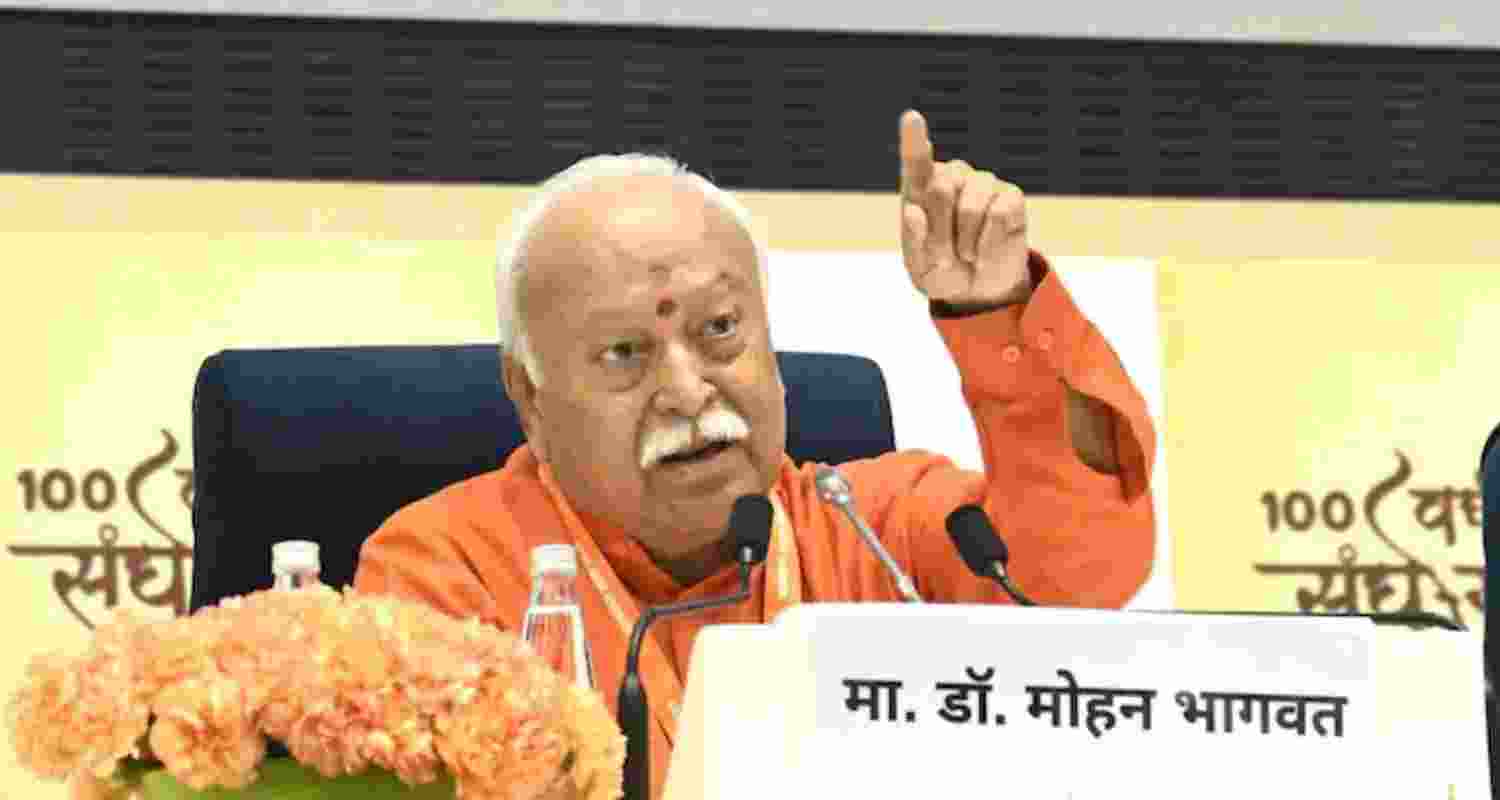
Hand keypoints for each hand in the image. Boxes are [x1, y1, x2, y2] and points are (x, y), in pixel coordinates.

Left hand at [899, 109, 1031, 307]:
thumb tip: (913, 211)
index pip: (915, 160)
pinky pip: (998, 215)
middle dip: (939, 233)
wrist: (977, 291)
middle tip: (943, 257)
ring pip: (970, 205)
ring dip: (964, 241)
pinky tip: (983, 252)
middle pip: (940, 190)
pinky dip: (988, 243)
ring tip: (964, 256)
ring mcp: (983, 184)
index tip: (911, 118)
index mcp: (920, 190)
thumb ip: (913, 242)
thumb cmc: (942, 271)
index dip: (913, 139)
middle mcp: (952, 178)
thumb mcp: (919, 267)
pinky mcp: (1010, 196)